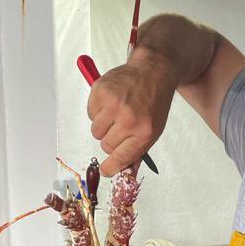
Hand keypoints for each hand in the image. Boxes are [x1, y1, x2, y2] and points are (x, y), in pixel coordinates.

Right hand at [87, 50, 176, 176]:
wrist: (153, 72)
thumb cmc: (153, 103)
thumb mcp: (153, 130)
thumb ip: (137, 152)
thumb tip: (126, 173)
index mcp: (143, 132)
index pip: (120, 158)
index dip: (111, 167)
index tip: (106, 170)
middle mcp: (128, 119)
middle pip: (105, 146)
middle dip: (110, 140)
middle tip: (120, 127)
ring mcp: (113, 104)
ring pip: (95, 131)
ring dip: (103, 125)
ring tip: (116, 113)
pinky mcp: (101, 91)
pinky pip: (90, 113)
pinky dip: (98, 110)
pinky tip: (112, 102)